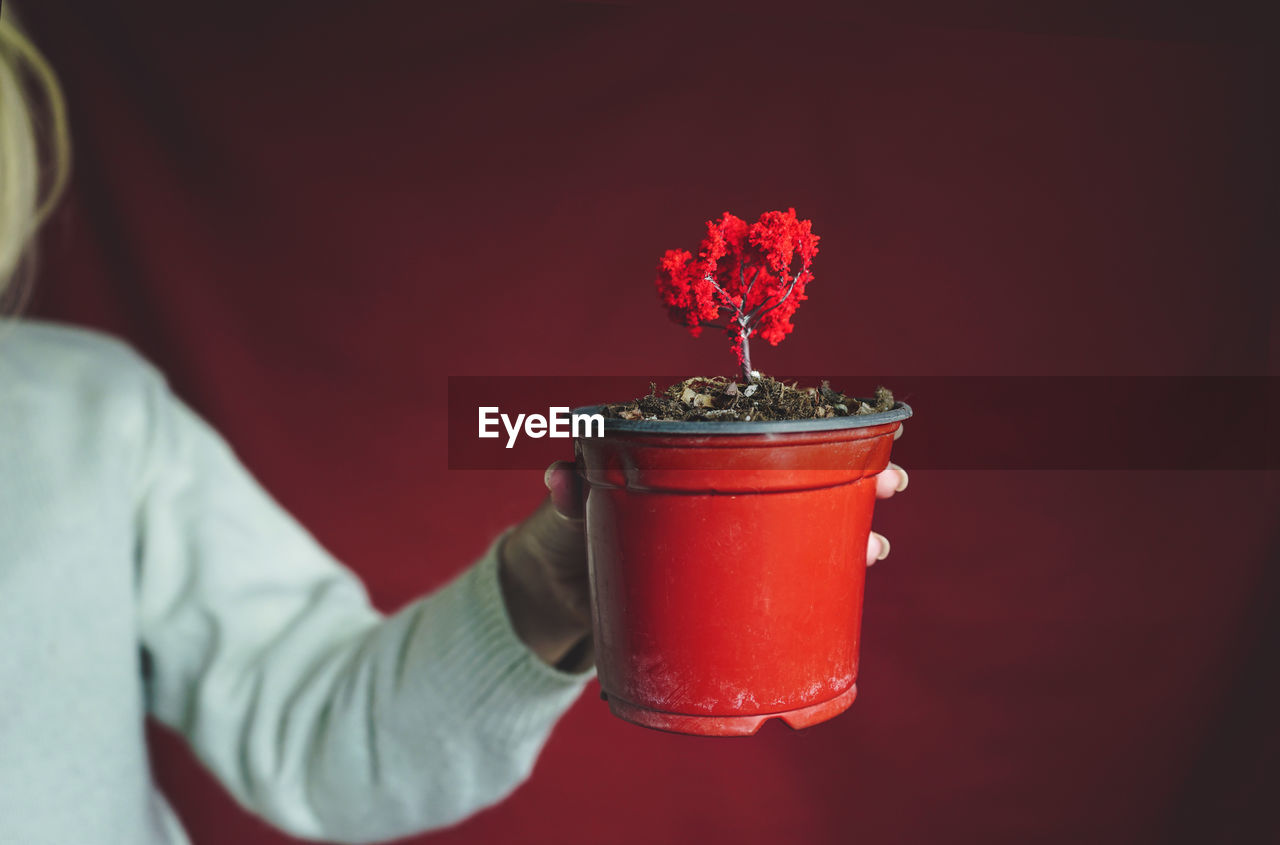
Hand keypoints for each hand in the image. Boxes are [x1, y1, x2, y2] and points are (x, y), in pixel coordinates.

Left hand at [499, 425, 907, 669]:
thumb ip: (569, 492)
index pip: (759, 431)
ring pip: (800, 528)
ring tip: (874, 547)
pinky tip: (847, 590)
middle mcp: (723, 492)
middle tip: (891, 483)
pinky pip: (779, 580)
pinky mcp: (728, 589)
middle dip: (851, 475)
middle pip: (798, 475)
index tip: (853, 427)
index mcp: (691, 459)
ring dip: (845, 532)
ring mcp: (729, 541)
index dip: (807, 427)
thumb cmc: (568, 533)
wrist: (559, 595)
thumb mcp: (569, 511)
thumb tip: (558, 477)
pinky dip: (816, 583)